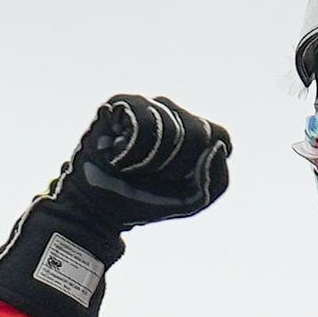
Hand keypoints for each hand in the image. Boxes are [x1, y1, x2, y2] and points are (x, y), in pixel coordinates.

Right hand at [0, 92, 227, 316]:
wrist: (97, 212)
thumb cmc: (144, 202)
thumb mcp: (193, 200)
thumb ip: (218, 180)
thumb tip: (216, 147)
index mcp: (193, 131)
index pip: (219, 136)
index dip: (198, 165)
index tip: (173, 181)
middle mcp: (171, 112)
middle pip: (199, 131)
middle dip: (176, 165)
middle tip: (148, 175)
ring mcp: (146, 105)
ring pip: (172, 126)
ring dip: (150, 160)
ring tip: (129, 165)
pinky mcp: (119, 103)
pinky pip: (143, 120)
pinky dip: (131, 150)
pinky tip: (116, 155)